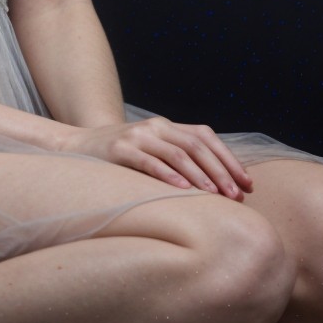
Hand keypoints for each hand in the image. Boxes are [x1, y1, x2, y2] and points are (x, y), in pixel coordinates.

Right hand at [54, 117, 253, 198]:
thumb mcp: (150, 152)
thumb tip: (217, 187)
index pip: (205, 137)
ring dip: (200, 175)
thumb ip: (176, 159)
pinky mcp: (118, 150)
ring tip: (215, 195)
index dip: (229, 159)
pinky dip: (168, 175)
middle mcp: (155, 127)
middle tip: (236, 195)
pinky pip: (149, 162)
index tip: (247, 184)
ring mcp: (136, 136)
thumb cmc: (119, 158)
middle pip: (196, 146)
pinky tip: (183, 190)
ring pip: (177, 153)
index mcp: (166, 126)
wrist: (75, 146)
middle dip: (220, 171)